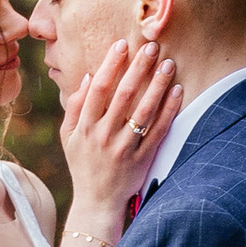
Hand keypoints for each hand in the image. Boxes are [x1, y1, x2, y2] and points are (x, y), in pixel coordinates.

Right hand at [62, 34, 179, 241]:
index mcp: (85, 127)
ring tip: (168, 64)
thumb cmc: (82, 164)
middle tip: (151, 46)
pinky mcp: (143, 159)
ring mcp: (124, 148)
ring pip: (144, 111)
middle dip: (138, 68)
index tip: (122, 44)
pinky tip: (177, 91)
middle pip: (124, 95)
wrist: (97, 202)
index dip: (111, 65)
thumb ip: (75, 107)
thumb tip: (89, 76)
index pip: (99, 89)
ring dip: (157, 85)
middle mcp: (104, 136)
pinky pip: (158, 131)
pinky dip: (169, 110)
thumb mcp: (68, 137)